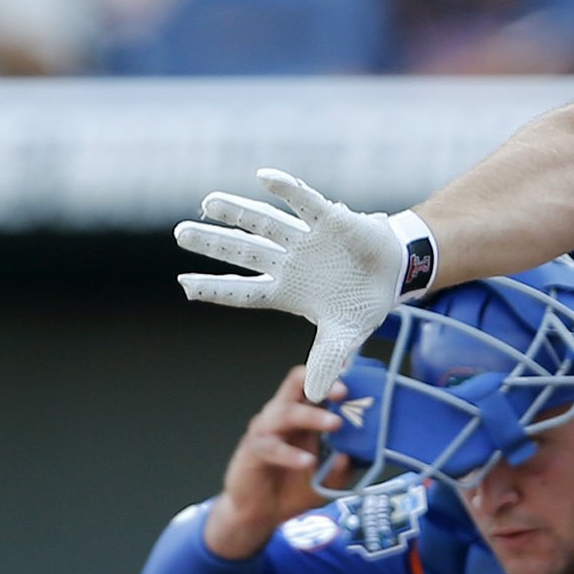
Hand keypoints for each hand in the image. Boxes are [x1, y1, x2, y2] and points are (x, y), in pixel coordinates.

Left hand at [176, 170, 413, 398]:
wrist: (393, 271)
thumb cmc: (360, 302)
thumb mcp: (345, 336)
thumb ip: (328, 359)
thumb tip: (313, 394)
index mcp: (287, 291)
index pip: (244, 291)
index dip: (215, 288)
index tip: (183, 283)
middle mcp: (288, 262)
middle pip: (245, 252)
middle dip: (214, 243)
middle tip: (181, 234)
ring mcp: (305, 239)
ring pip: (265, 224)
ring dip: (238, 213)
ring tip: (208, 203)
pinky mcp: (329, 219)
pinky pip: (305, 202)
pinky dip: (287, 191)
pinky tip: (264, 178)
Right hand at [202, 368, 342, 559]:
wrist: (260, 514)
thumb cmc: (292, 489)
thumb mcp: (328, 482)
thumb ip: (342, 469)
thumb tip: (352, 455)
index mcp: (303, 414)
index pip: (316, 383)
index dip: (333, 374)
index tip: (355, 370)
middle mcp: (283, 414)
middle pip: (297, 383)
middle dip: (321, 382)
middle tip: (345, 391)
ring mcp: (266, 430)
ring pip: (286, 412)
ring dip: (312, 416)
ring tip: (335, 424)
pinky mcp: (253, 450)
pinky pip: (270, 446)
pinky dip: (290, 454)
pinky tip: (307, 462)